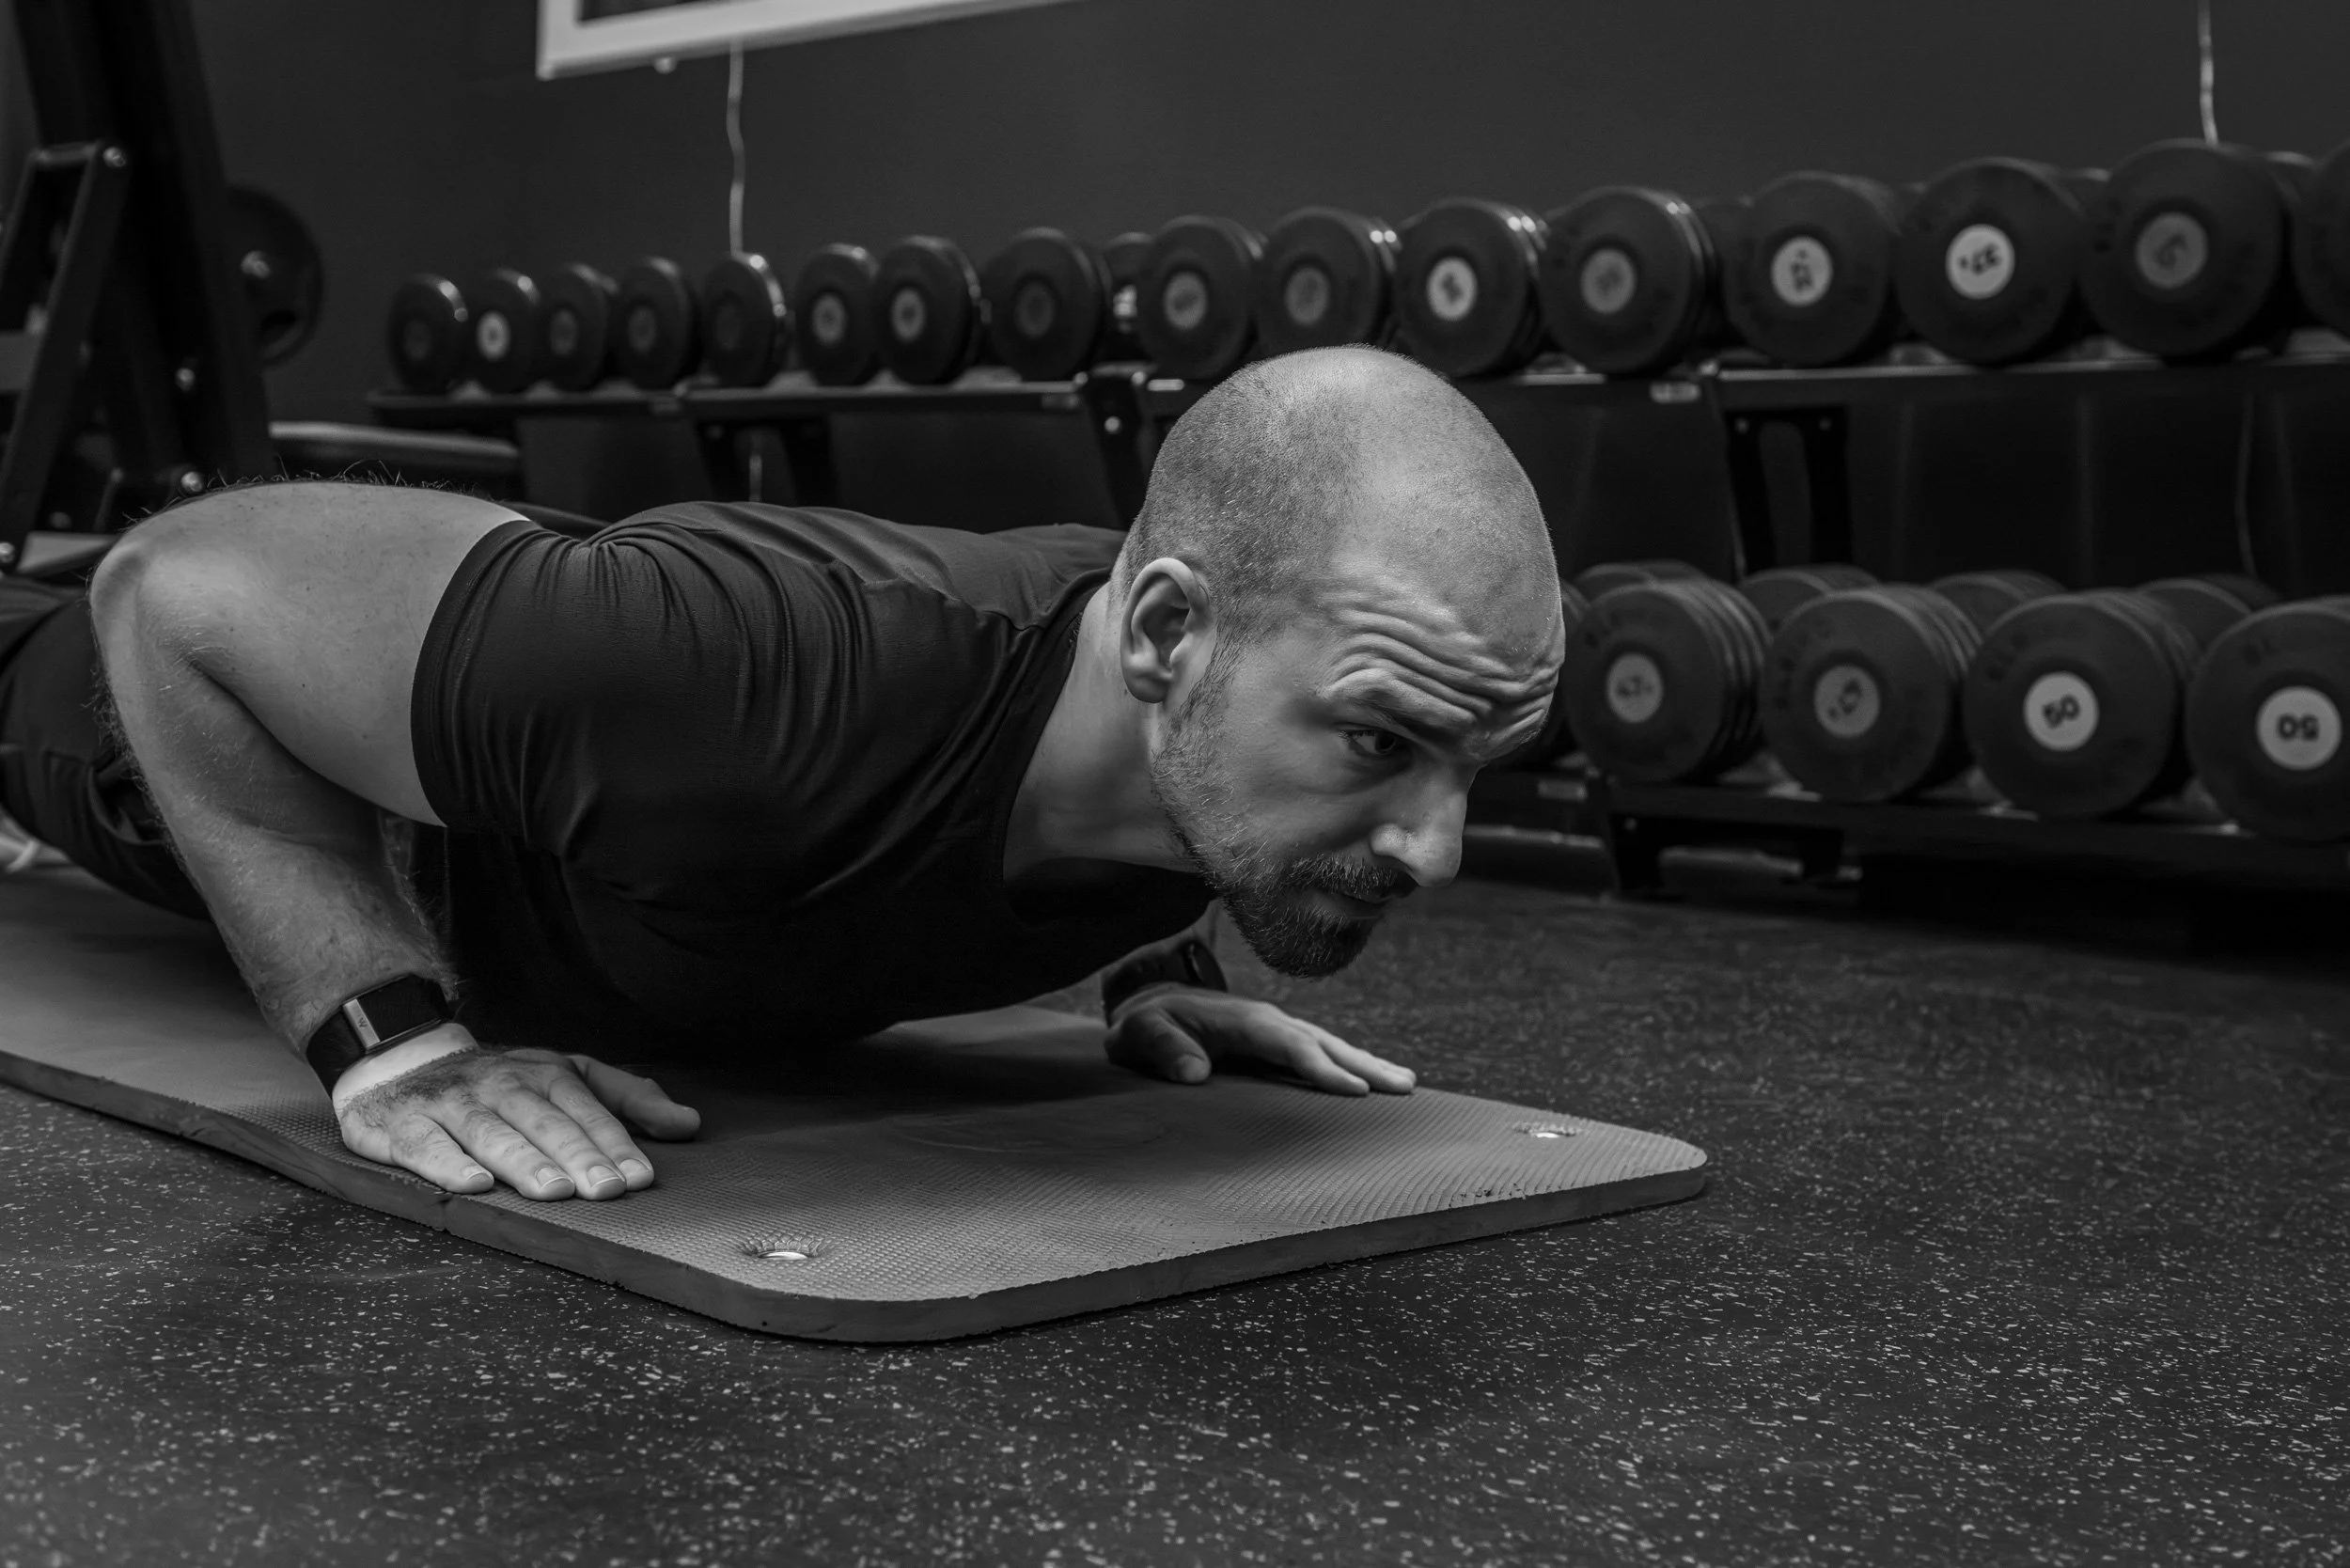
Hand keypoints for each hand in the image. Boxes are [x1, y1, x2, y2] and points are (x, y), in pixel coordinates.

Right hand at [336, 1031, 701, 1198]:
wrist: (403, 1058)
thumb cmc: (501, 1082)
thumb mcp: (568, 1076)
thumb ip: (627, 1099)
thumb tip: (687, 1124)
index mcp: (542, 1074)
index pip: (584, 1109)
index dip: (613, 1143)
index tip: (638, 1178)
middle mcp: (498, 1085)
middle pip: (543, 1122)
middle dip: (577, 1156)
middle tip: (606, 1190)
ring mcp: (449, 1104)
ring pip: (491, 1133)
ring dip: (524, 1162)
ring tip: (554, 1191)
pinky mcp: (402, 1125)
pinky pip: (425, 1146)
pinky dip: (448, 1165)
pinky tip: (475, 1186)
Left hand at [1105, 984, 1414, 1095]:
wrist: (1146, 1003)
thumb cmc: (1144, 1023)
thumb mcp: (1141, 1034)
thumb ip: (1164, 1050)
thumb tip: (1194, 1073)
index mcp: (1245, 1020)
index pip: (1292, 1046)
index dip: (1323, 1068)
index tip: (1354, 1091)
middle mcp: (1269, 1020)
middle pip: (1325, 1043)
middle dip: (1366, 1064)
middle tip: (1406, 1087)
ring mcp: (1275, 1029)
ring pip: (1329, 1045)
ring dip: (1367, 1064)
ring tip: (1406, 1084)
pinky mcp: (1274, 1041)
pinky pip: (1318, 1051)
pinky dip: (1348, 1065)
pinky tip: (1370, 1081)